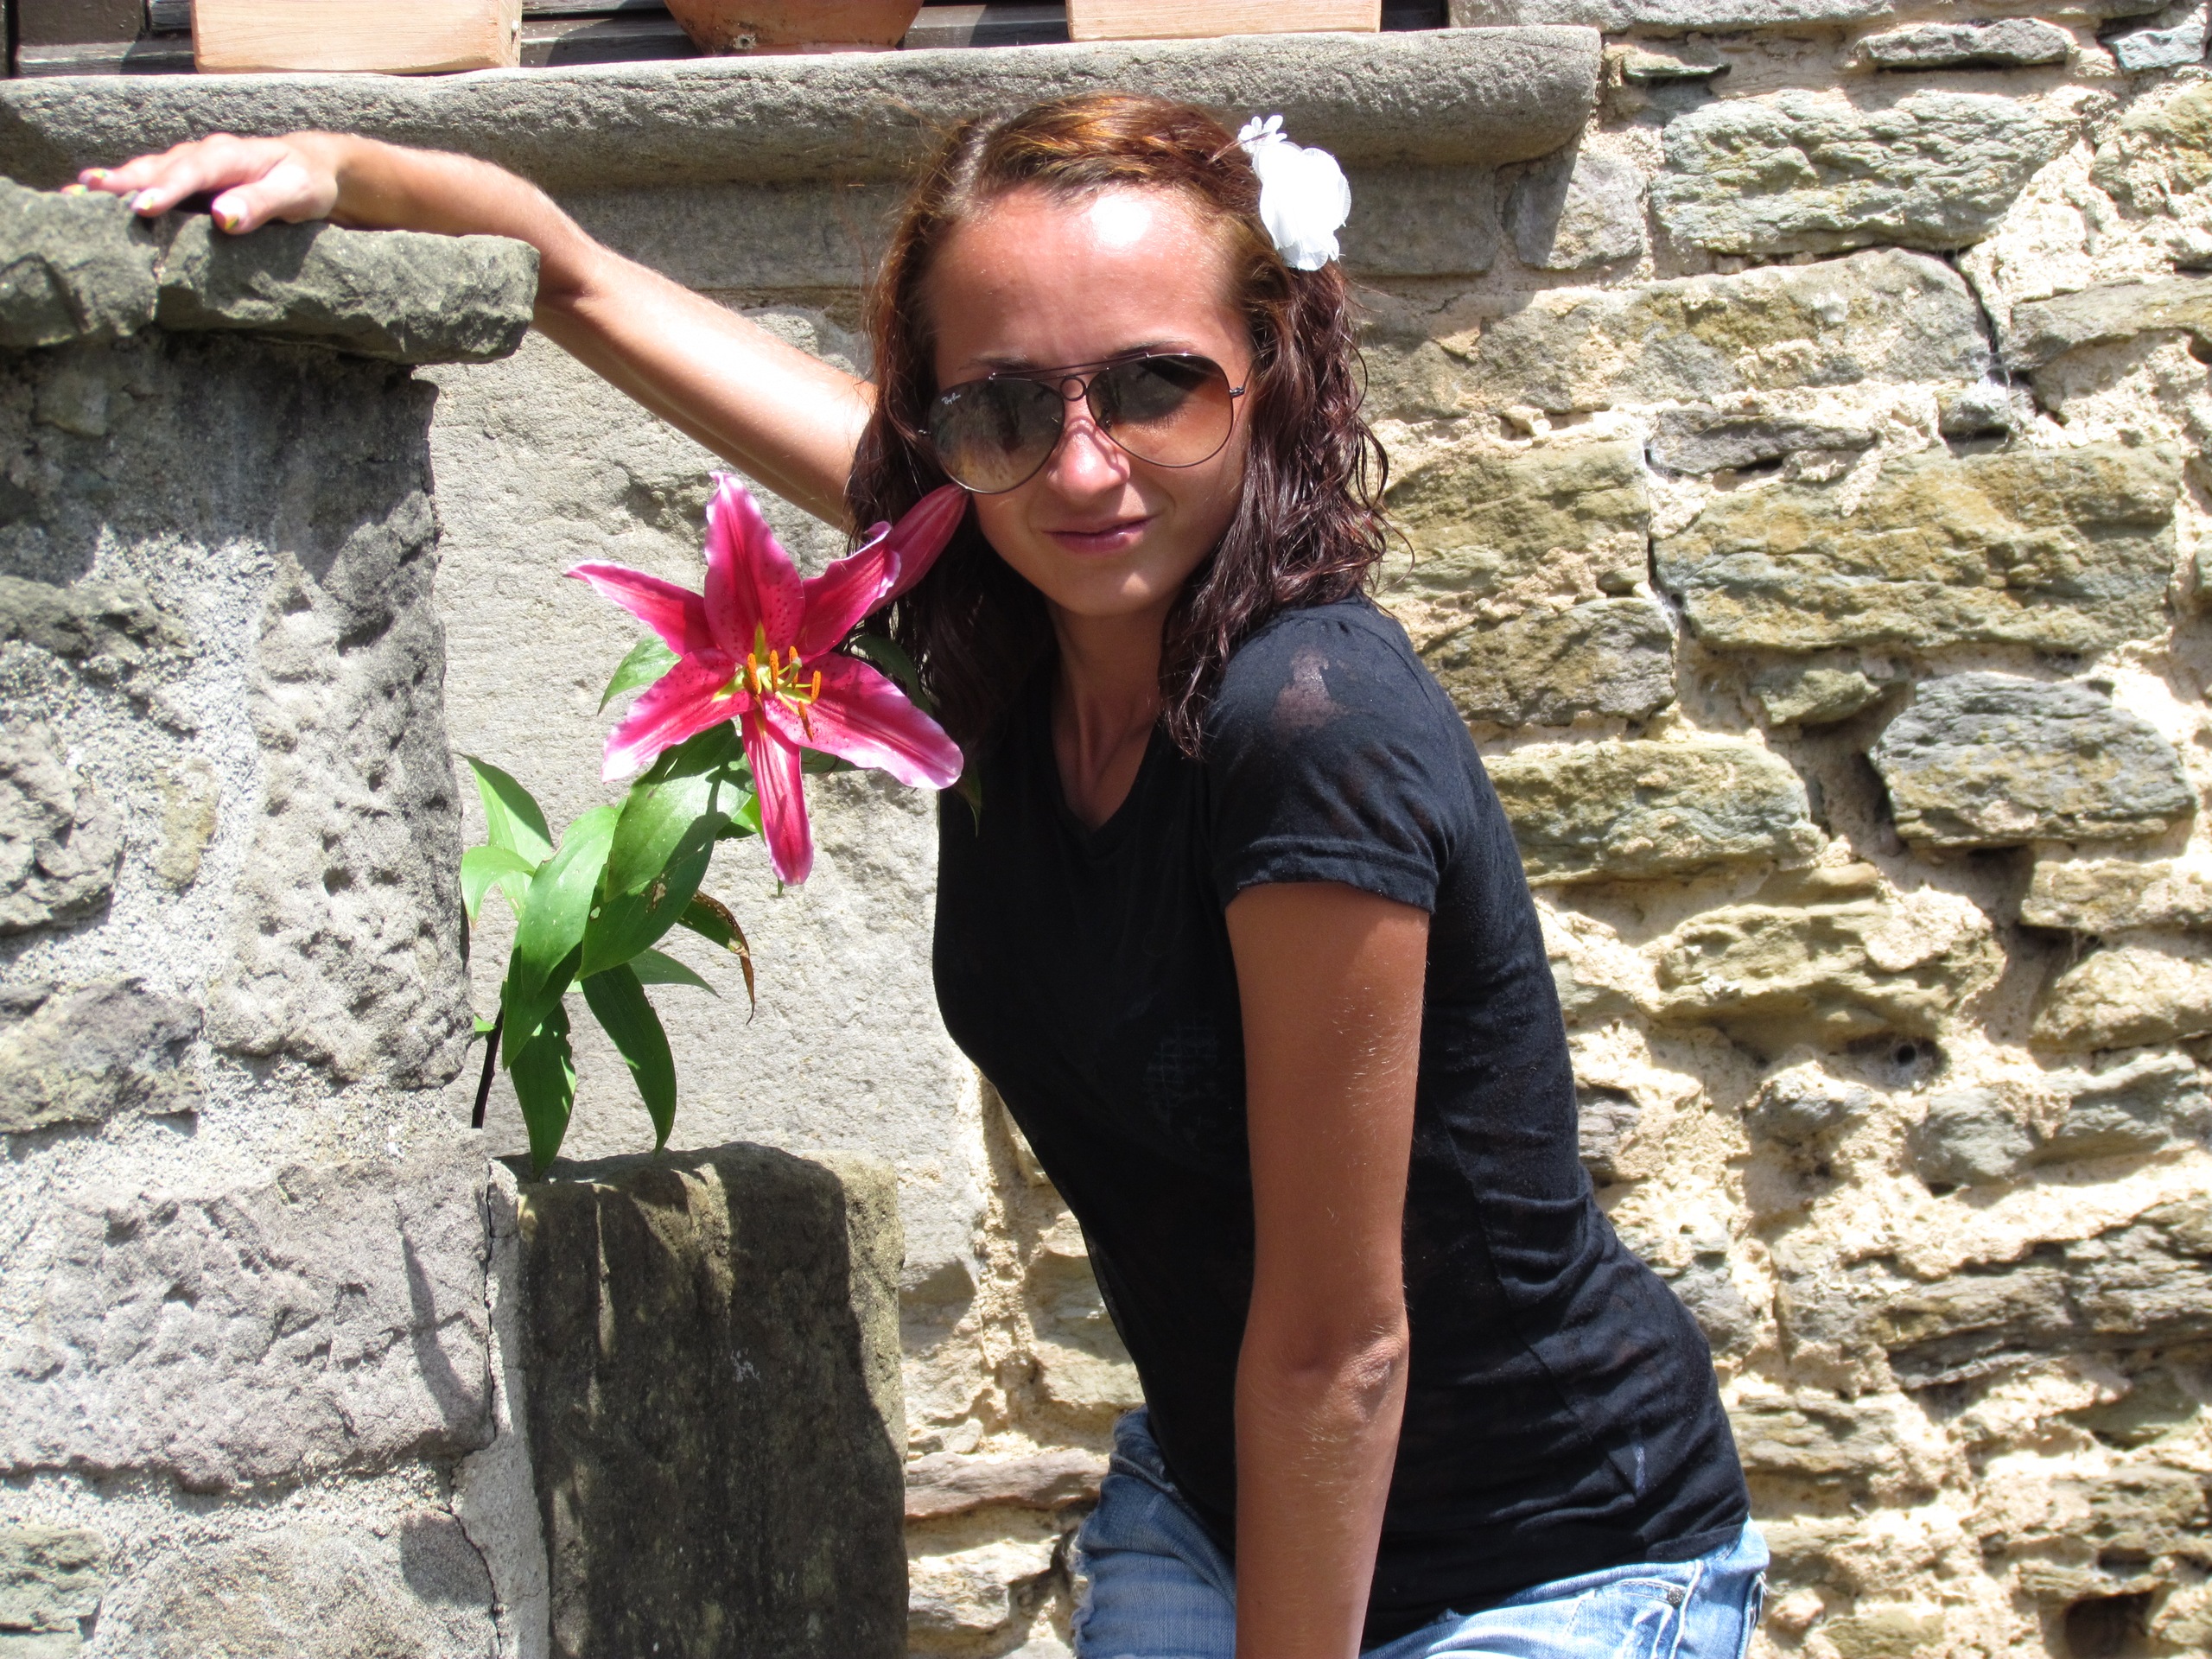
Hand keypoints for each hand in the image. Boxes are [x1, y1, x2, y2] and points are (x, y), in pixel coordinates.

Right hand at [77, 132, 341, 233]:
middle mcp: (201, 155)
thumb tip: (224, 218)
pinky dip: (121, 191)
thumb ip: (263, 203)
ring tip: (76, 196)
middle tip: (87, 195)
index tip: (142, 207)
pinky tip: (91, 200)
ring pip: (146, 173)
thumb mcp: (296, 193)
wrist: (309, 169)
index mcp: (229, 155)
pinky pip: (149, 183)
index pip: (193, 171)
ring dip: (112, 185)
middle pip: (158, 168)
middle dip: (123, 182)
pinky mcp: (183, 182)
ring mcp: (188, 166)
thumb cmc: (304, 182)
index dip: (166, 188)